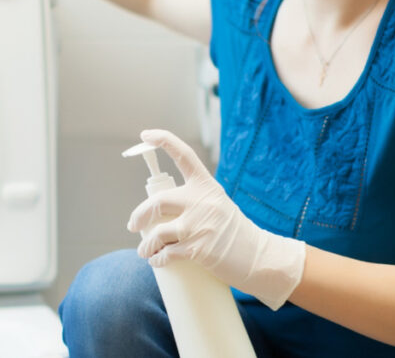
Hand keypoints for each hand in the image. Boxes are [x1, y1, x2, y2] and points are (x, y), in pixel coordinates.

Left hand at [126, 128, 305, 310]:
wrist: (260, 257)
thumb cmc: (235, 232)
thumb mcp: (218, 205)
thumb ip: (194, 201)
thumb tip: (160, 213)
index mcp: (207, 185)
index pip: (183, 155)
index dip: (163, 140)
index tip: (146, 134)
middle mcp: (202, 201)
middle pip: (158, 201)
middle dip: (139, 215)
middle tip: (133, 225)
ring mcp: (200, 225)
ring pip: (158, 232)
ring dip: (146, 245)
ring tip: (145, 251)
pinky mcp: (199, 249)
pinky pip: (167, 253)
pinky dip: (157, 259)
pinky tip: (156, 260)